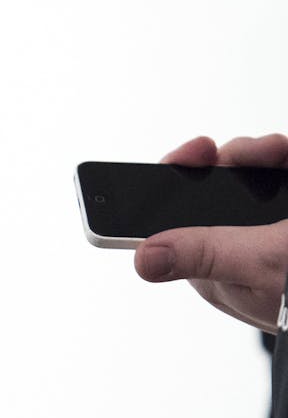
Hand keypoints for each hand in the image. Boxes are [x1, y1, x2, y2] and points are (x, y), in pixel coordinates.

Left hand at [134, 134, 287, 330]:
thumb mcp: (262, 265)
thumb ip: (206, 255)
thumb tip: (145, 261)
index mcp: (218, 269)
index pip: (178, 216)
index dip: (181, 177)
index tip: (201, 148)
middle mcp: (241, 250)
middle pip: (222, 185)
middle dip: (241, 158)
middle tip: (267, 151)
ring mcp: (272, 234)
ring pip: (259, 176)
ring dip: (271, 155)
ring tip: (284, 153)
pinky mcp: (286, 222)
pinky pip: (285, 177)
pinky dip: (287, 163)